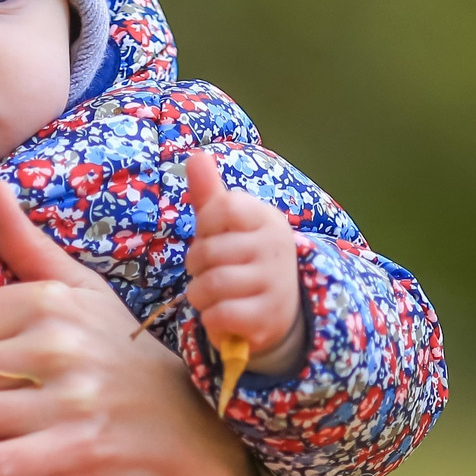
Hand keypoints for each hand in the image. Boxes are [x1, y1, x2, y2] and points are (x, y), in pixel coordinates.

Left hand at [184, 149, 304, 377]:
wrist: (278, 310)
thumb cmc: (244, 260)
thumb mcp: (229, 226)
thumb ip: (210, 194)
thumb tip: (196, 156)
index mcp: (267, 218)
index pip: (223, 206)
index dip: (204, 225)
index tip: (211, 236)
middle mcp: (276, 247)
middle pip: (209, 250)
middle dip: (197, 266)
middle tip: (210, 272)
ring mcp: (275, 283)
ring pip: (211, 284)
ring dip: (200, 295)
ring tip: (213, 295)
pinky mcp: (268, 318)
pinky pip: (219, 315)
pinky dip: (210, 319)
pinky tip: (223, 315)